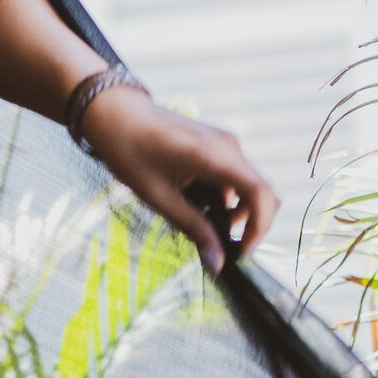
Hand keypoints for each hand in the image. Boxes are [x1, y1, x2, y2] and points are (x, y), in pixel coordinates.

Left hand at [79, 84, 275, 273]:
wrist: (115, 112)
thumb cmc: (130, 151)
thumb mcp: (160, 197)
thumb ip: (193, 229)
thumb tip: (218, 264)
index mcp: (214, 156)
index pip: (260, 193)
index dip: (259, 228)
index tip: (241, 251)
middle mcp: (228, 146)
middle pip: (261, 192)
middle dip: (249, 224)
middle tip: (222, 247)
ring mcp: (225, 143)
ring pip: (249, 186)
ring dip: (236, 212)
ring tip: (202, 226)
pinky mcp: (218, 144)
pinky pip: (235, 176)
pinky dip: (225, 198)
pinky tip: (197, 206)